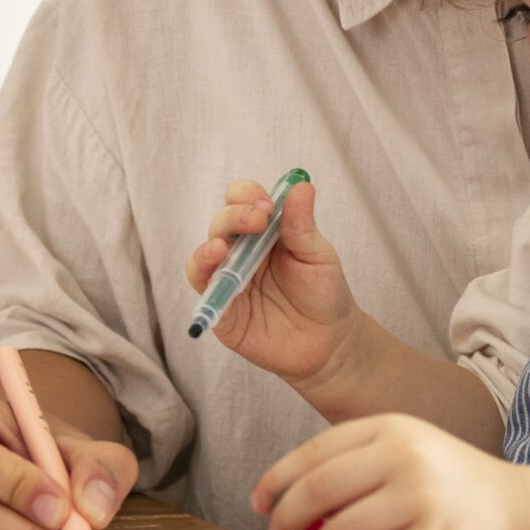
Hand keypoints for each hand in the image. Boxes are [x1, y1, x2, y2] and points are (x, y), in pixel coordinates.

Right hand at [185, 178, 360, 388]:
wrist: (329, 343)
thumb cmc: (324, 293)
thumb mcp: (318, 255)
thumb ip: (302, 224)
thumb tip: (301, 185)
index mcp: (264, 232)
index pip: (243, 200)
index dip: (249, 196)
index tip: (269, 206)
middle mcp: (241, 251)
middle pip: (222, 222)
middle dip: (234, 216)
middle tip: (257, 221)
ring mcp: (229, 279)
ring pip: (205, 252)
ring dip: (211, 243)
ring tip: (221, 246)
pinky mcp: (222, 309)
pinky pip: (202, 286)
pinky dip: (201, 270)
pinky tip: (212, 261)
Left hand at [250, 414, 520, 529]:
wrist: (514, 511)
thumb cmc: (446, 486)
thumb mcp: (405, 452)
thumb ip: (355, 466)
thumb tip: (290, 503)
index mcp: (389, 429)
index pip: (315, 452)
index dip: (277, 480)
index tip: (259, 503)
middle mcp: (404, 457)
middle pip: (319, 491)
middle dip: (288, 520)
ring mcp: (421, 500)